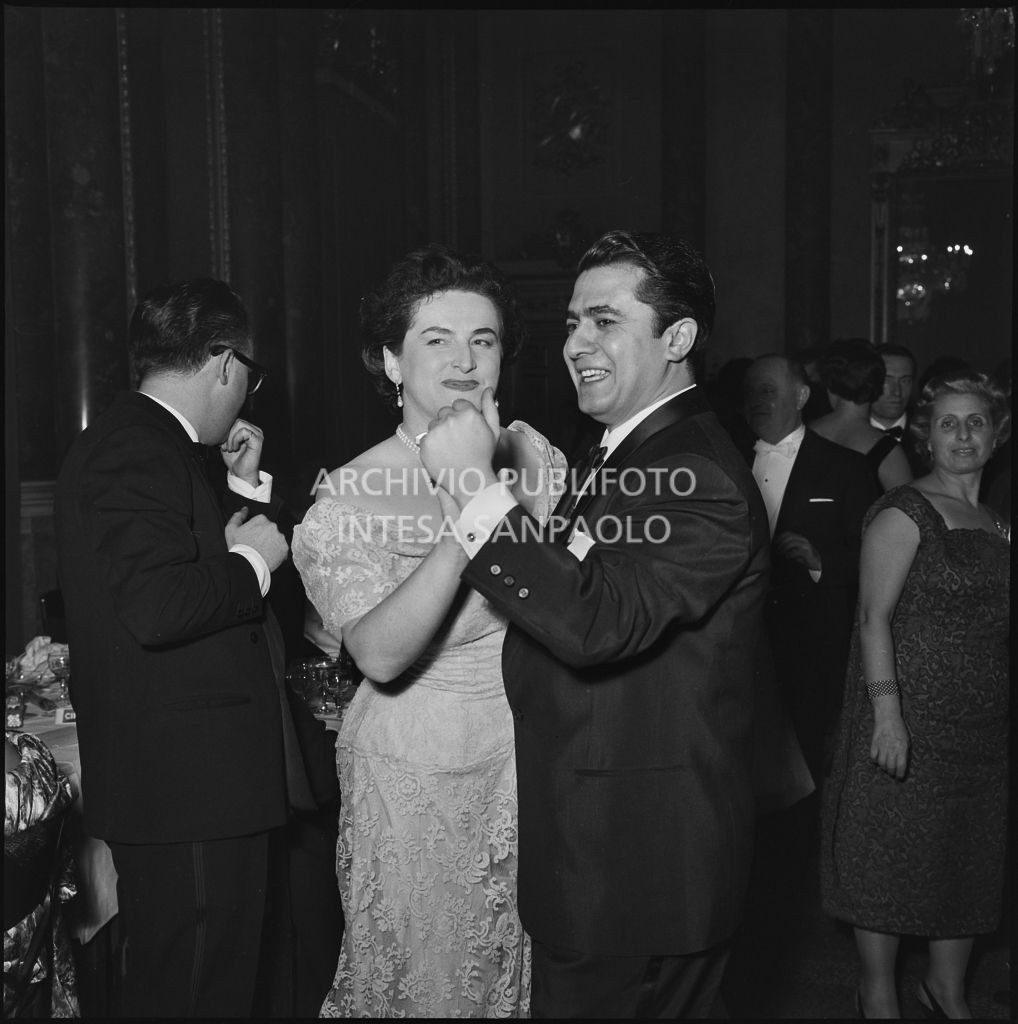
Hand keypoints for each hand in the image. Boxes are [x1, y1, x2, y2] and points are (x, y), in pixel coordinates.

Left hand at [220, 418, 263, 486]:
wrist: (241, 474)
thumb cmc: (234, 460)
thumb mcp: (226, 443)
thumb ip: (225, 433)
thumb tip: (218, 424)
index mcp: (248, 429)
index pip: (235, 420)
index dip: (226, 430)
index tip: (223, 444)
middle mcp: (255, 430)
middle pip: (237, 421)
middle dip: (228, 434)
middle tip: (226, 447)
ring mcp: (258, 434)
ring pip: (239, 424)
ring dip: (231, 437)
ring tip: (231, 448)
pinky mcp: (258, 440)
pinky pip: (243, 431)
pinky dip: (235, 439)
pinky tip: (235, 448)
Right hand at [225, 507, 288, 571]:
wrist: (247, 564)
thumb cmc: (239, 547)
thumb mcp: (231, 529)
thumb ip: (238, 516)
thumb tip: (245, 509)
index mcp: (261, 519)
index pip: (261, 522)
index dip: (255, 530)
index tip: (252, 537)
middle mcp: (273, 526)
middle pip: (270, 529)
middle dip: (264, 536)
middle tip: (256, 545)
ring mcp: (280, 537)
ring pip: (277, 539)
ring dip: (271, 543)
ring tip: (262, 552)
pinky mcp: (285, 548)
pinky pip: (282, 549)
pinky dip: (277, 552)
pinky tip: (268, 556)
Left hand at [419, 388, 499, 508]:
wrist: (470, 481)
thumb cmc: (484, 455)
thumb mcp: (493, 430)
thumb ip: (490, 407)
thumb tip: (488, 389)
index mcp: (468, 413)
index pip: (458, 404)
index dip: (463, 417)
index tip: (466, 430)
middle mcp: (451, 419)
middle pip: (444, 412)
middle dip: (450, 422)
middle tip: (458, 440)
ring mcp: (436, 431)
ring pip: (434, 423)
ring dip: (439, 432)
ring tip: (451, 448)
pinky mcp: (425, 443)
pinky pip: (426, 437)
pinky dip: (432, 444)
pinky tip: (443, 454)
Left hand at [773, 531, 821, 571]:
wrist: (815, 562)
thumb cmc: (803, 556)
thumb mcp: (794, 550)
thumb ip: (788, 546)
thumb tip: (777, 547)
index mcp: (799, 538)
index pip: (788, 533)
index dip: (780, 537)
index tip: (775, 542)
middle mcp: (803, 540)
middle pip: (790, 537)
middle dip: (781, 543)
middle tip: (777, 549)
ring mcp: (806, 545)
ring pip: (793, 543)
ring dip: (784, 548)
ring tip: (780, 553)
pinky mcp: (808, 552)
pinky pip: (797, 551)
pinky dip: (790, 554)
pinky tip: (787, 556)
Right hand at [870, 712, 908, 778]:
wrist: (888, 717)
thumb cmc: (899, 729)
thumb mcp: (906, 740)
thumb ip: (904, 752)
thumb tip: (902, 764)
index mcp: (902, 748)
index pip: (901, 766)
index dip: (900, 774)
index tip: (900, 777)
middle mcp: (892, 748)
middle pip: (890, 766)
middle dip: (892, 773)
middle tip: (892, 774)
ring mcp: (882, 745)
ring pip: (881, 763)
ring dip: (883, 768)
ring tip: (885, 768)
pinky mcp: (874, 743)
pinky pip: (873, 756)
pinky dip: (875, 760)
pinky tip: (878, 760)